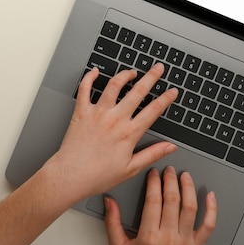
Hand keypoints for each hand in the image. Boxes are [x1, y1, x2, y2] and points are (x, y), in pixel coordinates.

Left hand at [42, 63, 178, 201]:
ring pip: (114, 85)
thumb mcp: (131, 168)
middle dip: (151, 77)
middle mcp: (115, 119)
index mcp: (129, 133)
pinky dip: (89, 77)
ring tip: (132, 71)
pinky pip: (85, 89)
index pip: (153, 110)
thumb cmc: (97, 175)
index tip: (172, 91)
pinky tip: (95, 71)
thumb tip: (170, 147)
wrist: (70, 175)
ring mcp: (98, 113)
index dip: (166, 99)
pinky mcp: (81, 112)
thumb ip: (152, 154)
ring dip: (125, 75)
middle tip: (158, 68)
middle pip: (138, 91)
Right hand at [104, 167, 216, 244]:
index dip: (154, 183)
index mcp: (149, 237)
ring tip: (185, 176)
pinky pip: (209, 225)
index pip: (153, 201)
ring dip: (188, 188)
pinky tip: (210, 196)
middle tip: (168, 170)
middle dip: (170, 180)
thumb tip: (109, 201)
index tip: (153, 174)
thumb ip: (112, 223)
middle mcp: (169, 238)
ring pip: (190, 208)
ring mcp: (185, 242)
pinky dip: (212, 209)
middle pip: (172, 200)